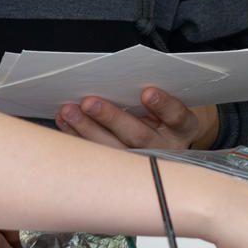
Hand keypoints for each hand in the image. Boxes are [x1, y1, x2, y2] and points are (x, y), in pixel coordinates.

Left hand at [57, 88, 217, 152]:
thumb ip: (154, 96)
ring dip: (88, 130)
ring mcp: (142, 163)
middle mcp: (165, 148)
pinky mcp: (123, 170)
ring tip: (69, 112)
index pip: (176, 116)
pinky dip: (78, 137)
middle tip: (89, 102)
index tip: (147, 93)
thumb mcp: (171, 105)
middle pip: (139, 135)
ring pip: (115, 150)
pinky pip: (98, 155)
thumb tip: (117, 76)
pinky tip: (65, 122)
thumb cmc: (167, 116)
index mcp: (182, 128)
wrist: (171, 142)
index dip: (163, 105)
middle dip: (112, 118)